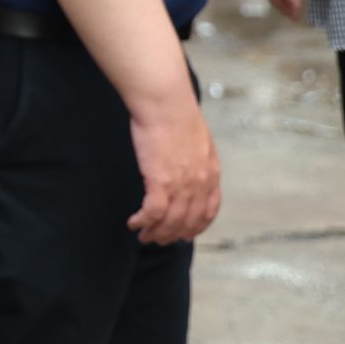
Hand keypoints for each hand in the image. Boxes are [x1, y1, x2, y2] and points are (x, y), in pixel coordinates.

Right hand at [127, 92, 220, 245]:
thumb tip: (187, 162)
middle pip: (189, 222)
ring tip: (143, 236)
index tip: (185, 234)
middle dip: (173, 235)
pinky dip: (143, 222)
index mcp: (211, 173)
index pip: (209, 211)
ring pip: (171, 222)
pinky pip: (153, 213)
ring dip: (156, 233)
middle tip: (159, 240)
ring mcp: (182, 185)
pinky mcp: (160, 182)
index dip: (197, 227)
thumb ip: (196, 157)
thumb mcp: (197, 139)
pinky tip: (133, 223)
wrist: (165, 103)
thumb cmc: (176, 113)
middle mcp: (200, 184)